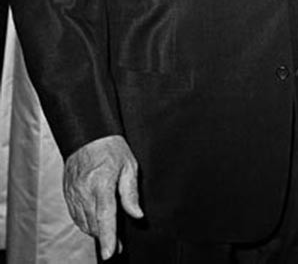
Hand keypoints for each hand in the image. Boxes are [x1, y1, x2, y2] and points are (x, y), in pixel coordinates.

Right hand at [63, 135, 143, 259]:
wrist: (88, 136)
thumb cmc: (111, 148)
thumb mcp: (129, 166)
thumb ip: (131, 193)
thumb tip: (137, 214)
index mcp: (102, 184)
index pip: (105, 217)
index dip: (108, 237)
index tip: (110, 252)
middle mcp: (85, 192)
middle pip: (94, 224)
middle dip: (106, 237)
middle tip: (118, 245)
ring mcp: (74, 195)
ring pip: (84, 223)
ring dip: (96, 232)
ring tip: (108, 235)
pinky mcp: (68, 196)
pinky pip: (76, 217)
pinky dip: (86, 223)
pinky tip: (95, 223)